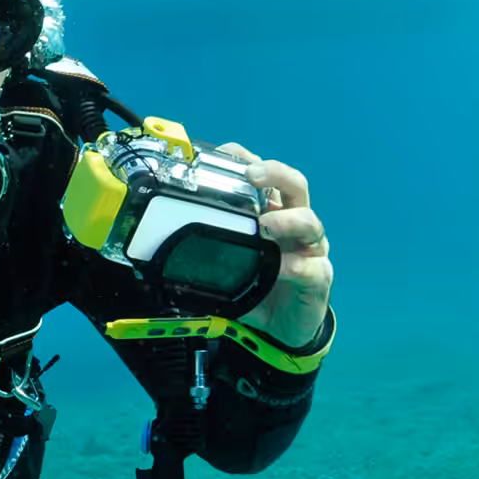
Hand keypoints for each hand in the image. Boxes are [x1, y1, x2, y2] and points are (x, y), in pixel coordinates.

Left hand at [216, 143, 332, 348]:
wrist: (284, 326)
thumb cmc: (256, 287)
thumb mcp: (229, 265)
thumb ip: (206, 251)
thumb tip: (159, 246)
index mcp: (272, 212)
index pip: (266, 176)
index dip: (249, 159)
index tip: (227, 152)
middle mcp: (294, 224)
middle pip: (295, 185)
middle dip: (275, 173)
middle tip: (252, 175)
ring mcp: (310, 249)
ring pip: (310, 221)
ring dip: (288, 219)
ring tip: (266, 225)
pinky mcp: (318, 277)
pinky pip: (312, 267)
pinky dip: (297, 265)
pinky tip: (283, 269)